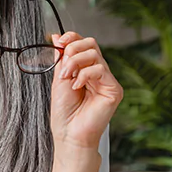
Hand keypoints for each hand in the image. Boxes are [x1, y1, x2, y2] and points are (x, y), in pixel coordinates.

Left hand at [50, 32, 123, 149]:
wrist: (69, 135)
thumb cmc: (65, 113)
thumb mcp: (59, 80)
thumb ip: (61, 59)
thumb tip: (57, 36)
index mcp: (85, 70)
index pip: (84, 44)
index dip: (72, 38)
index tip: (59, 42)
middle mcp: (99, 73)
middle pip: (91, 44)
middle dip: (73, 49)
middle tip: (63, 66)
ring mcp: (107, 81)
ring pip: (95, 54)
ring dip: (75, 63)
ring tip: (67, 79)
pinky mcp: (114, 89)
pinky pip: (100, 69)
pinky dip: (85, 75)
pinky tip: (77, 86)